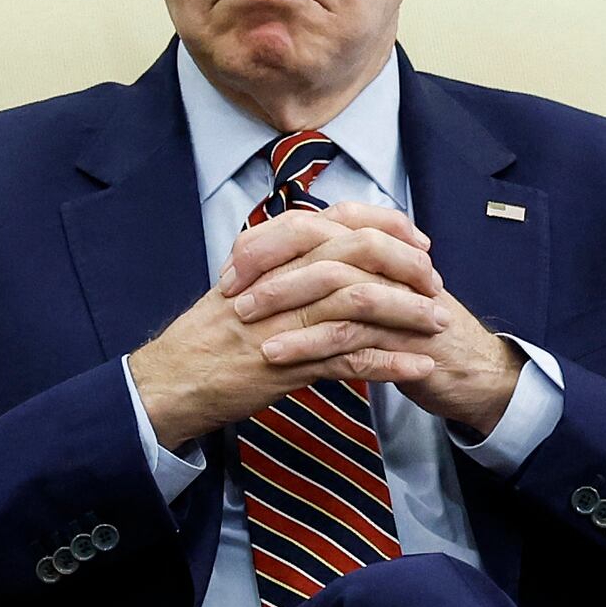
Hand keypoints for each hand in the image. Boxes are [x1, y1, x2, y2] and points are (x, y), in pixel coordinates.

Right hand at [129, 203, 521, 445]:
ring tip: (440, 325)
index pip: (338, 223)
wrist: (165, 383)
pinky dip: (391, 361)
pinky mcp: (286, 365)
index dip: (386, 228)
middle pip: (357, 254)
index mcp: (269, 256)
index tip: (417, 242)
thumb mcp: (238, 288)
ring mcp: (283, 322)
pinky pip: (350, 358)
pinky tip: (419, 366)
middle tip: (435, 283)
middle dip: (406, 266)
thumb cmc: (201, 341)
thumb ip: (279, 267)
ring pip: (361, 303)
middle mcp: (278, 280)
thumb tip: (323, 255)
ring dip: (408, 313)